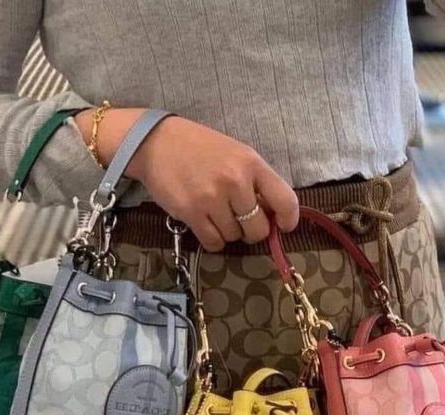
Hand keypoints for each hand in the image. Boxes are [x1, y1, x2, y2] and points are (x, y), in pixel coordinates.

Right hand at [76, 109, 299, 250]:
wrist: (156, 142)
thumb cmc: (200, 149)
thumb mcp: (235, 154)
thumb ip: (256, 181)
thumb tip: (273, 215)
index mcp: (252, 163)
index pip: (285, 200)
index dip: (288, 220)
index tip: (283, 226)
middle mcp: (235, 181)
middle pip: (258, 229)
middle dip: (251, 231)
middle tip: (239, 221)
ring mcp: (212, 198)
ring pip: (234, 237)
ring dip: (228, 233)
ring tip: (215, 215)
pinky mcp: (191, 212)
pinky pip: (213, 242)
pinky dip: (212, 240)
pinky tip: (205, 225)